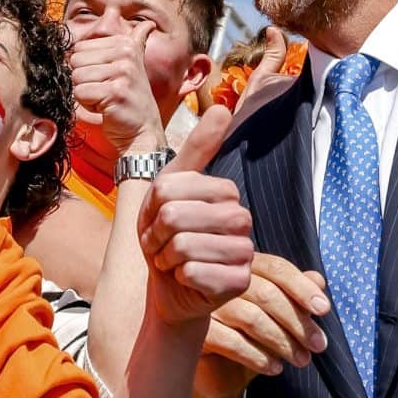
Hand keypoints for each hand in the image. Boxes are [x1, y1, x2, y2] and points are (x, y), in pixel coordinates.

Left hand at [68, 26, 157, 159]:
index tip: (106, 78)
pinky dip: (88, 105)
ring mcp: (122, 72)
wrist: (143, 131)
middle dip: (84, 80)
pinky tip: (106, 108)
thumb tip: (148, 23)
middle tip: (105, 90)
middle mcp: (125, 54)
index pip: (79, 48)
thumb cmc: (130, 100)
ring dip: (87, 93)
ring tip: (106, 99)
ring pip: (76, 77)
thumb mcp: (134, 66)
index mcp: (125, 44)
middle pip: (75, 61)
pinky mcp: (115, 92)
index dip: (87, 67)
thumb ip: (136, 42)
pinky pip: (80, 93)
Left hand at [137, 104, 254, 327]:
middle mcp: (243, 218)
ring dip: (165, 257)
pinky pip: (193, 272)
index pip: (169, 189)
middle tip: (162, 245)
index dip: (151, 209)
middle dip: (155, 235)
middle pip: (174, 216)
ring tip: (172, 260)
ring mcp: (245, 251)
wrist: (171, 288)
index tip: (158, 221)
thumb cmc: (167, 237)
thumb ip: (195, 151)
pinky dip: (178, 277)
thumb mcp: (169, 190)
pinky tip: (186, 280)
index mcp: (225, 192)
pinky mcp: (240, 282)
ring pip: (184, 245)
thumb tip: (224, 109)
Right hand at [197, 253, 330, 397]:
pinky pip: (231, 341)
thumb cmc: (251, 337)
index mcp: (242, 267)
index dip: (302, 287)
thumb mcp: (279, 316)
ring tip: (301, 360)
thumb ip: (296, 294)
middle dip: (297, 321)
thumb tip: (318, 280)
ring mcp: (203, 304)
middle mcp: (220, 279)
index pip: (276, 268)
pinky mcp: (197, 331)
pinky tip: (274, 368)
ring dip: (282, 342)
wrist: (218, 372)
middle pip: (266, 293)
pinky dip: (258, 357)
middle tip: (318, 345)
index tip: (324, 310)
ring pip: (251, 318)